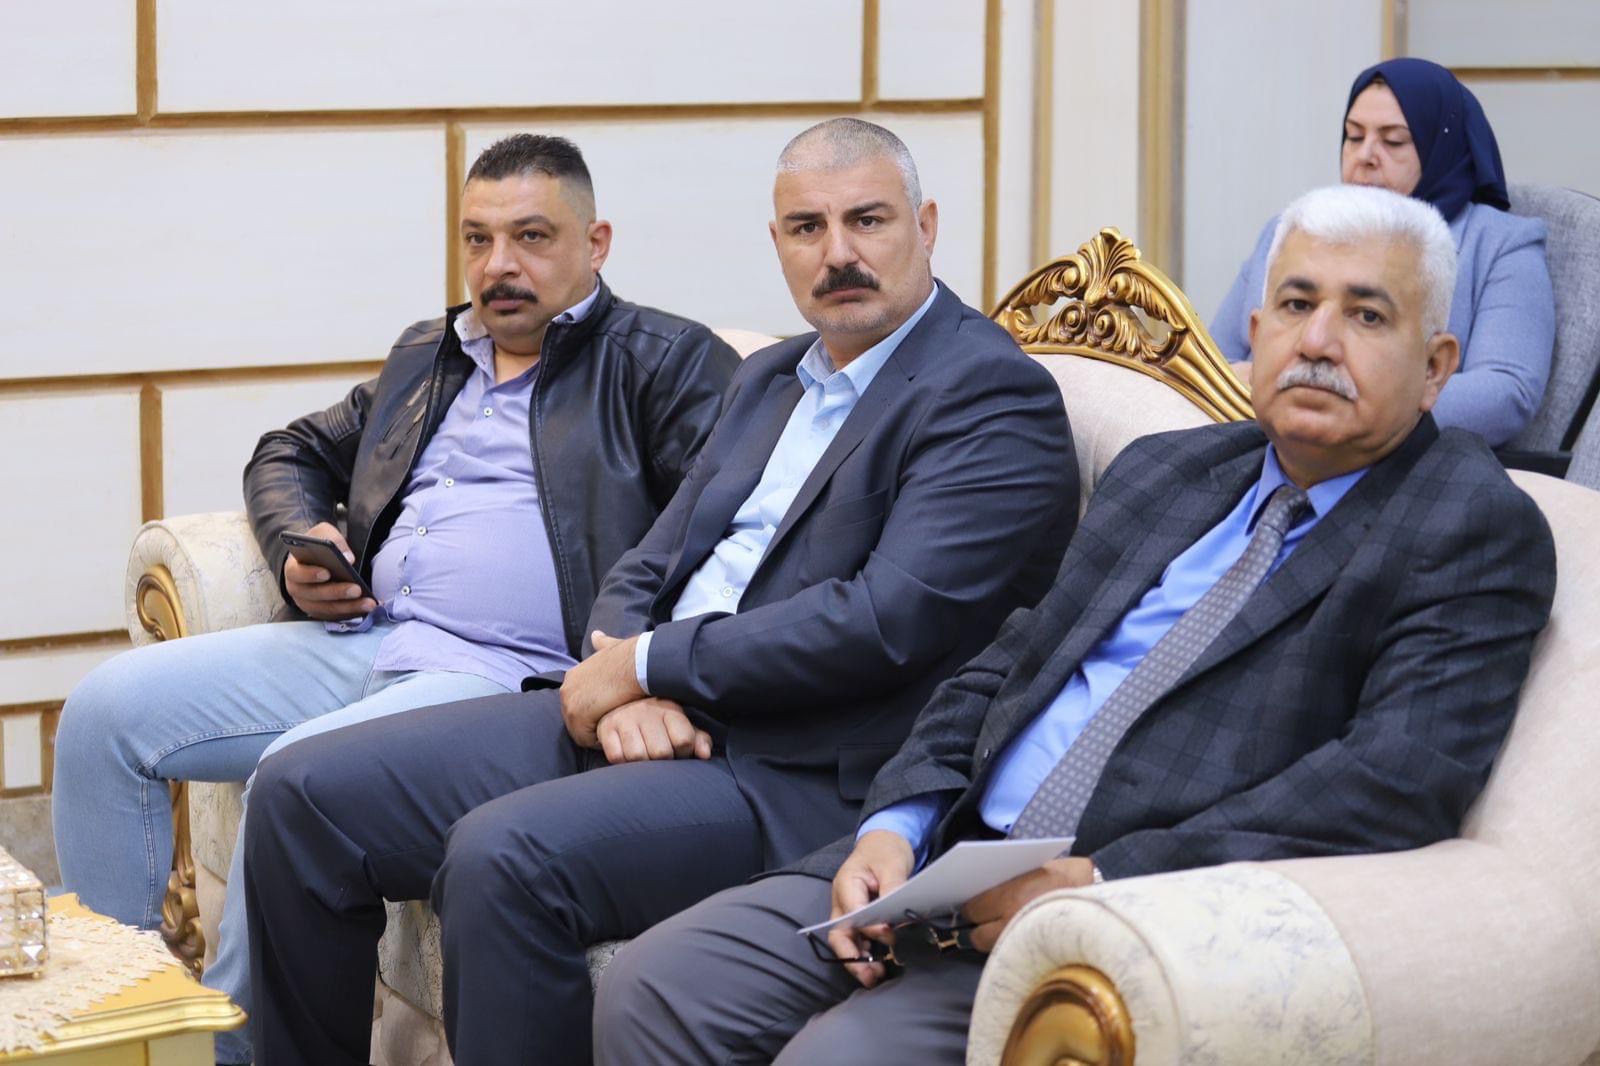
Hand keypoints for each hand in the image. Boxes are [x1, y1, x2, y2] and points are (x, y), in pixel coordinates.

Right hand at [283, 522, 375, 619]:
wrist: (315, 560)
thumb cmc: (317, 546)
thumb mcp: (322, 533)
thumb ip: (332, 538)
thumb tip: (348, 557)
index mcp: (293, 568)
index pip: (297, 573)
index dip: (310, 574)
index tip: (327, 573)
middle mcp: (297, 589)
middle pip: (315, 594)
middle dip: (337, 593)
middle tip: (357, 589)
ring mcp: (308, 603)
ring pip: (327, 609)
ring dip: (349, 607)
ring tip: (369, 603)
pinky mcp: (321, 612)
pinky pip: (335, 616)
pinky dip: (352, 613)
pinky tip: (367, 608)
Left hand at [559, 630, 644, 746]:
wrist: (635, 665)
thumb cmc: (628, 657)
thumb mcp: (610, 647)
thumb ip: (601, 643)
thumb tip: (595, 635)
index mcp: (573, 676)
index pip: (578, 702)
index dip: (593, 710)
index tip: (609, 711)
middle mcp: (566, 689)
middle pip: (575, 718)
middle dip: (592, 723)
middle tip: (613, 723)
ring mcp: (569, 704)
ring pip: (579, 730)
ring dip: (596, 733)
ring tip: (615, 731)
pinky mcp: (577, 717)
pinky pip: (585, 739)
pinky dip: (599, 741)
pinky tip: (614, 733)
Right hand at [595, 698, 712, 762]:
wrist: (619, 704)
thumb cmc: (657, 722)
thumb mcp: (679, 726)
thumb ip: (697, 739)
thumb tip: (705, 754)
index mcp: (669, 708)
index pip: (684, 740)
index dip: (684, 752)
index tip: (679, 750)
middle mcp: (646, 710)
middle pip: (661, 752)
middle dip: (663, 760)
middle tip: (660, 755)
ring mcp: (624, 718)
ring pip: (638, 757)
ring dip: (642, 763)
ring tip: (644, 755)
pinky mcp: (606, 729)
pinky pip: (616, 757)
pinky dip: (622, 761)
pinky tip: (626, 753)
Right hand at [827, 830, 914, 988]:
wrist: (884, 842)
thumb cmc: (885, 850)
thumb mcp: (892, 864)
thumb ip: (893, 890)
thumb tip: (899, 919)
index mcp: (846, 884)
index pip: (852, 912)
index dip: (868, 927)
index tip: (889, 935)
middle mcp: (842, 902)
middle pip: (839, 935)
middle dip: (852, 958)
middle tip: (872, 975)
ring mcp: (849, 912)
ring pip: (846, 942)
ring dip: (858, 961)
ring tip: (876, 976)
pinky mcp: (860, 919)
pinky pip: (858, 940)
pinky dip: (866, 954)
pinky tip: (880, 965)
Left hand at [960, 857, 1096, 952]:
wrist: (1101, 897)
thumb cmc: (1067, 877)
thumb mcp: (1034, 869)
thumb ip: (1007, 882)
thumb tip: (981, 892)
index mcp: (1009, 896)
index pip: (973, 909)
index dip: (972, 908)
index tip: (974, 907)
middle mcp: (1012, 922)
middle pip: (978, 936)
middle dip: (978, 929)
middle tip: (984, 922)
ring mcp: (1024, 942)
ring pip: (993, 950)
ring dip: (994, 941)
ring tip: (1002, 933)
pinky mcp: (1036, 956)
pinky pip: (1013, 954)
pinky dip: (1011, 949)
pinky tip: (1018, 940)